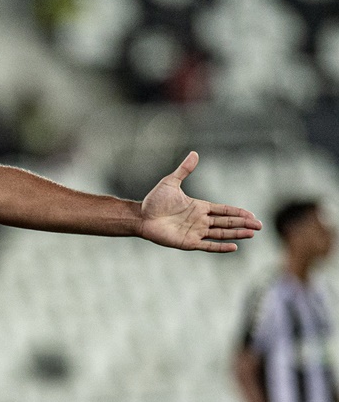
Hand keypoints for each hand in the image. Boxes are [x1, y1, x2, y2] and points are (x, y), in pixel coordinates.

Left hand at [139, 151, 261, 251]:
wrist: (141, 216)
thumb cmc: (154, 200)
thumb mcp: (171, 182)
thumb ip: (184, 170)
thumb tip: (194, 153)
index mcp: (199, 207)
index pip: (224, 210)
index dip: (238, 212)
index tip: (252, 215)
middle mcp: (200, 220)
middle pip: (226, 222)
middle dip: (243, 224)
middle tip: (259, 226)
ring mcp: (195, 232)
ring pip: (221, 234)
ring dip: (236, 234)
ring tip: (251, 234)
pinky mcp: (188, 242)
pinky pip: (207, 246)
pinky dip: (220, 247)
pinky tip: (234, 247)